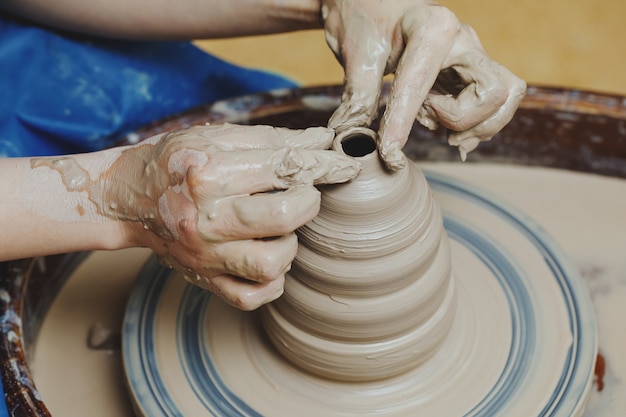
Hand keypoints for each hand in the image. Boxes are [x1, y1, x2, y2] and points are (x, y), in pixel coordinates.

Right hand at [103, 124, 359, 309]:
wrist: (129, 199)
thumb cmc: (176, 162)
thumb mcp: (218, 137)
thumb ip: (273, 140)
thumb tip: (323, 140)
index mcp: (208, 173)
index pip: (282, 168)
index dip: (321, 165)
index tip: (343, 166)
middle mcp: (206, 218)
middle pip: (285, 217)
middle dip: (308, 202)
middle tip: (302, 195)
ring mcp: (205, 255)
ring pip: (273, 263)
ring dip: (290, 244)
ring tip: (279, 229)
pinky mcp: (206, 280)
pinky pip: (253, 296)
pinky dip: (272, 281)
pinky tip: (268, 255)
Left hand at [321, 0, 526, 167]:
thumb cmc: (362, 16)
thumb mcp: (355, 56)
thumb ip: (359, 97)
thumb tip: (352, 138)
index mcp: (433, 28)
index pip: (422, 86)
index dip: (402, 124)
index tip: (388, 153)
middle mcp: (462, 39)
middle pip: (492, 94)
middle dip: (461, 120)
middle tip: (426, 121)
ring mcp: (471, 53)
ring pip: (503, 97)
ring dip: (476, 124)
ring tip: (439, 126)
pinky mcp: (470, 68)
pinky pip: (496, 100)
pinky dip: (480, 122)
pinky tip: (449, 130)